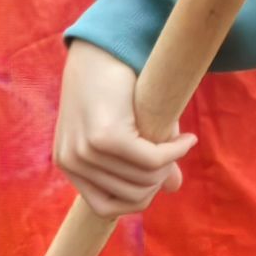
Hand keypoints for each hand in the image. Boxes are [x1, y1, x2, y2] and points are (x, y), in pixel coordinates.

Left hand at [54, 40, 197, 217]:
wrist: (101, 47)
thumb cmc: (112, 87)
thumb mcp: (127, 131)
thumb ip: (145, 163)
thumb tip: (172, 189)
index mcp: (68, 165)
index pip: (105, 209)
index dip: (139, 199)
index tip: (159, 177)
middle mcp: (71, 162)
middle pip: (131, 195)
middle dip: (160, 180)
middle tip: (174, 154)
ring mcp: (85, 151)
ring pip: (143, 180)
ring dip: (170, 164)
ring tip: (179, 142)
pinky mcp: (105, 136)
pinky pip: (151, 159)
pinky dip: (174, 151)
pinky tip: (186, 139)